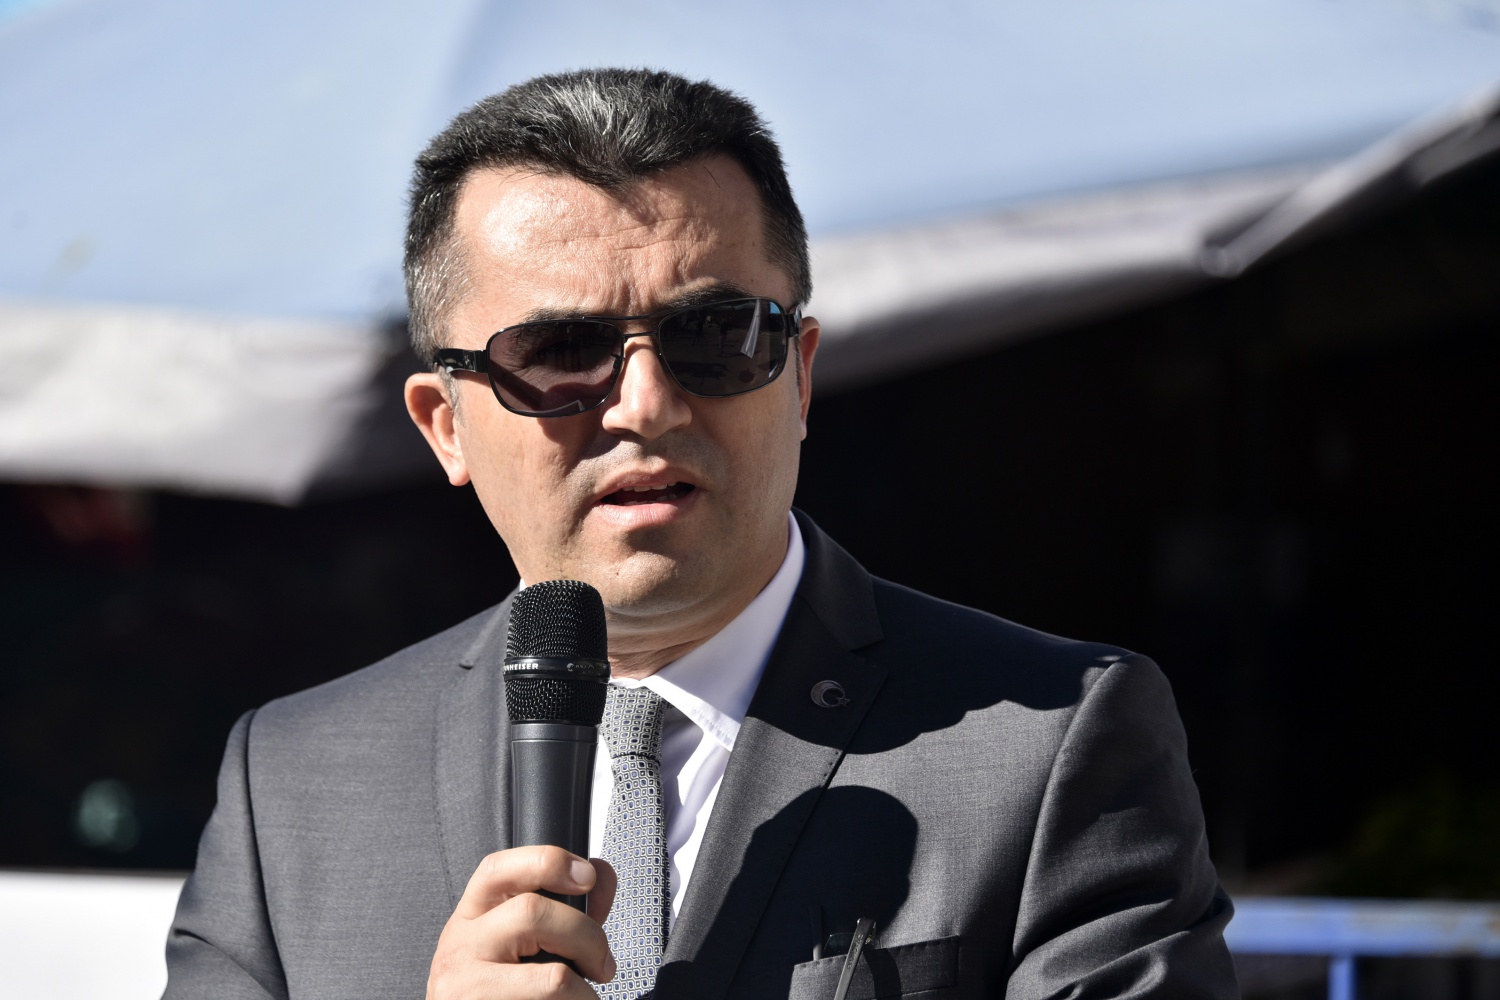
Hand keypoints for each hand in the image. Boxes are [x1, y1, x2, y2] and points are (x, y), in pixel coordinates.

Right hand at [427, 846, 617, 998]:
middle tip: (602, 963)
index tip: (588, 876)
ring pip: (551, 971)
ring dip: (585, 984)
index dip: (548, 861)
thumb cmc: (500, 988)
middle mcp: (462, 942)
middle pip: (532, 912)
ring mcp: (466, 980)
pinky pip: (550, 999)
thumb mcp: (524, 942)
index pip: (497, 868)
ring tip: (586, 995)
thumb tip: (603, 876)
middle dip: (586, 936)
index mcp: (473, 914)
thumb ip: (565, 910)